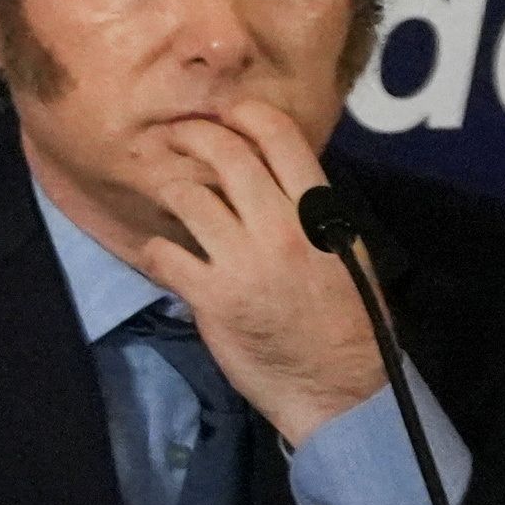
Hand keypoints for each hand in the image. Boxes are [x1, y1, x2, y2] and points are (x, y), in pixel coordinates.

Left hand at [118, 95, 386, 446]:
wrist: (340, 392)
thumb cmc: (349, 323)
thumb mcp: (348, 255)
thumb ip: (313, 212)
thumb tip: (276, 172)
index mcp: (320, 215)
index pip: (282, 137)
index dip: (245, 112)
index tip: (224, 112)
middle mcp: (283, 229)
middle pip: (225, 153)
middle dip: (191, 135)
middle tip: (175, 138)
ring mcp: (245, 261)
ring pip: (186, 195)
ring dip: (169, 189)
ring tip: (168, 196)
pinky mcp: (213, 296)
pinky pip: (164, 252)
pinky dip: (156, 250)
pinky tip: (164, 256)